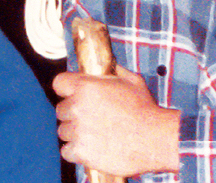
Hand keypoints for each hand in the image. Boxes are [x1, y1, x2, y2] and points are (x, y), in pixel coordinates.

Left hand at [53, 65, 179, 176]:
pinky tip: (91, 148)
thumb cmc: (145, 110)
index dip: (67, 89)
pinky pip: (66, 150)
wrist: (156, 139)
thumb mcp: (132, 81)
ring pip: (64, 131)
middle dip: (74, 113)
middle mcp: (77, 107)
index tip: (74, 95)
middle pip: (61, 109)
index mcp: (86, 87)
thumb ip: (115, 71)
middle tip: (92, 119)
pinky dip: (76, 151)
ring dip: (75, 133)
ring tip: (95, 135)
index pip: (59, 83)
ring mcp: (77, 130)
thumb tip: (110, 64)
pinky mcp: (80, 151)